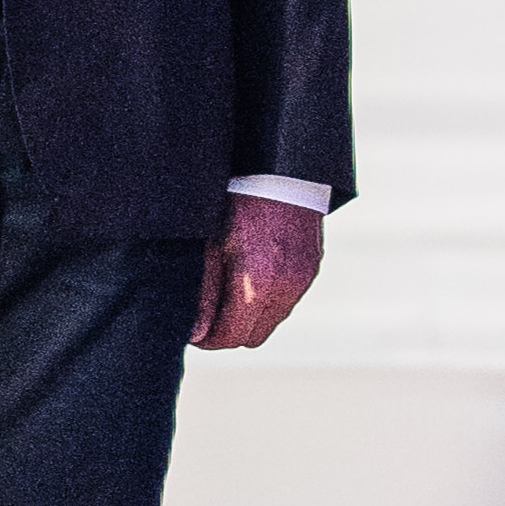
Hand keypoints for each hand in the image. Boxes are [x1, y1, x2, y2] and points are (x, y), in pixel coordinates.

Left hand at [189, 198, 323, 354]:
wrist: (277, 167)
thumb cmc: (234, 201)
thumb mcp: (209, 246)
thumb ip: (203, 294)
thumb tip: (195, 332)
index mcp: (256, 284)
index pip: (230, 337)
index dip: (207, 339)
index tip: (192, 329)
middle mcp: (285, 287)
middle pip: (252, 337)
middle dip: (228, 330)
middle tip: (207, 312)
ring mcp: (303, 278)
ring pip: (271, 320)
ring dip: (249, 315)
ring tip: (227, 290)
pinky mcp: (312, 267)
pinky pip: (287, 299)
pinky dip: (268, 298)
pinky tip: (252, 273)